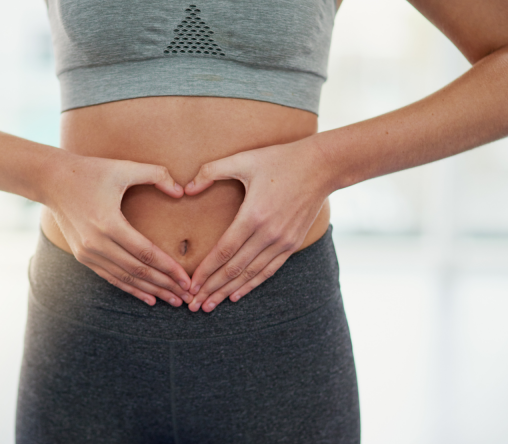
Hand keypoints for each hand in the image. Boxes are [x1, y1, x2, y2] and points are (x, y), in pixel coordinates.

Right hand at [42, 151, 191, 306]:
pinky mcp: (82, 256)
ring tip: (173, 300)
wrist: (51, 180)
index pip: (146, 253)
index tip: (187, 280)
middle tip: (187, 297)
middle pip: (138, 271)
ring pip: (125, 279)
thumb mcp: (124, 167)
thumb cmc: (91, 170)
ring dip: (151, 291)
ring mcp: (88, 253)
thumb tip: (181, 191)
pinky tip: (149, 298)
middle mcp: (97, 243)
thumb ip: (157, 174)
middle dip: (165, 286)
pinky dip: (131, 289)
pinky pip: (111, 277)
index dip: (169, 268)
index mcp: (109, 223)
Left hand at [184, 137, 329, 311]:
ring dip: (228, 292)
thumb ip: (211, 172)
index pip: (224, 251)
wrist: (322, 166)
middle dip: (211, 289)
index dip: (205, 271)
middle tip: (192, 304)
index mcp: (253, 215)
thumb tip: (186, 188)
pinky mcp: (292, 244)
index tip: (190, 285)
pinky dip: (251, 284)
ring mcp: (283, 241)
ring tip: (209, 306)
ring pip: (250, 274)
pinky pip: (268, 270)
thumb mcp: (243, 159)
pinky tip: (236, 295)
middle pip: (234, 269)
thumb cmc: (279, 159)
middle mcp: (268, 234)